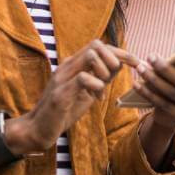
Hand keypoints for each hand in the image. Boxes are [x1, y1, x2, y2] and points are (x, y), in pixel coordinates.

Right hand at [9, 41, 132, 152]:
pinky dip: (97, 87)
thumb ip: (100, 77)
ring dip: (104, 72)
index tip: (136, 63)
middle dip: (114, 59)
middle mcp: (67, 66)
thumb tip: (119, 65)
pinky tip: (97, 99)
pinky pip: (84, 78)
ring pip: (91, 56)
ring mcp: (62, 78)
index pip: (99, 45)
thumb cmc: (64, 111)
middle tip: (113, 79)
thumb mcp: (87, 91)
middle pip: (96, 45)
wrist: (38, 129)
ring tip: (102, 89)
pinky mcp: (61, 93)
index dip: (121, 52)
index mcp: (73, 64)